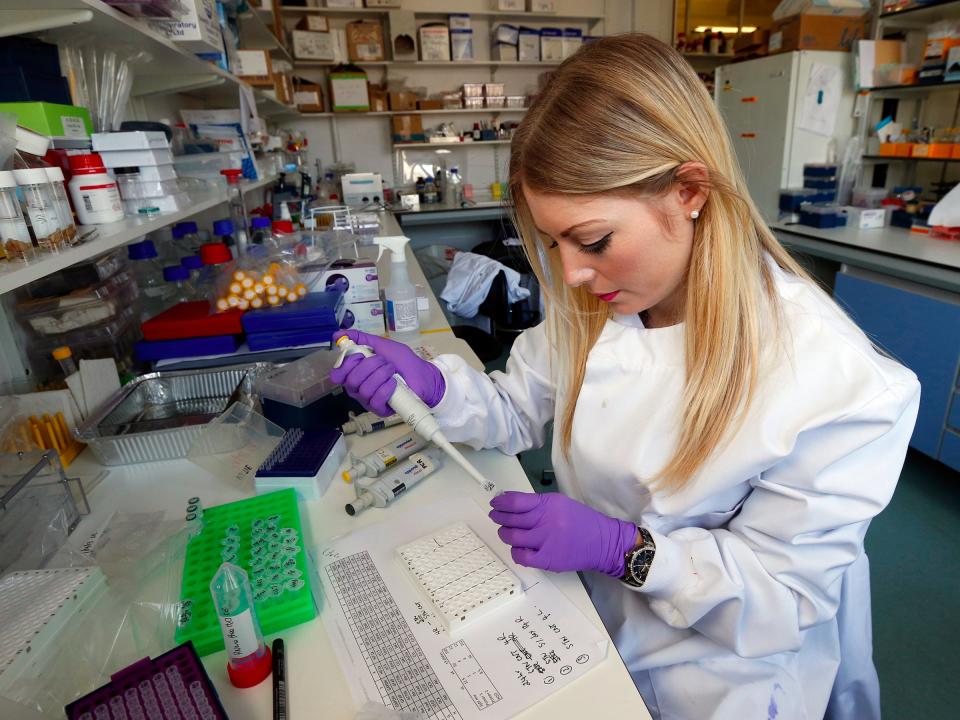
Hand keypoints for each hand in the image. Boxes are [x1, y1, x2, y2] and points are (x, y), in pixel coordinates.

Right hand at [329, 329, 445, 416]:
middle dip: (370, 366)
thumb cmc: (402, 361)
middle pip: (351, 380)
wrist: (422, 375)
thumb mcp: (381, 344)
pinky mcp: (380, 410)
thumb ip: (360, 338)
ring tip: (392, 371)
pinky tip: (394, 383)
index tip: (360, 355)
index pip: (337, 374)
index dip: (347, 364)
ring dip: (381, 375)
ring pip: (364, 389)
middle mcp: (358, 388)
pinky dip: (386, 389)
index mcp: (355, 373)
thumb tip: (337, 334)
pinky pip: (375, 401)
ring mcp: (368, 400)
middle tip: (384, 362)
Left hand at [489, 492, 637, 576]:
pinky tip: (517, 548)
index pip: (516, 501)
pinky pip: (521, 556)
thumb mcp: (561, 504)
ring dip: (504, 533)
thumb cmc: (582, 522)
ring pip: (512, 536)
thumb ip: (537, 503)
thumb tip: (510, 501)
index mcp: (549, 504)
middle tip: (495, 516)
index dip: (501, 503)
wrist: (603, 542)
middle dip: (498, 517)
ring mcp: (546, 541)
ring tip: (505, 531)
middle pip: (511, 518)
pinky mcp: (547, 559)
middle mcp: (546, 521)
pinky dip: (515, 551)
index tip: (495, 503)